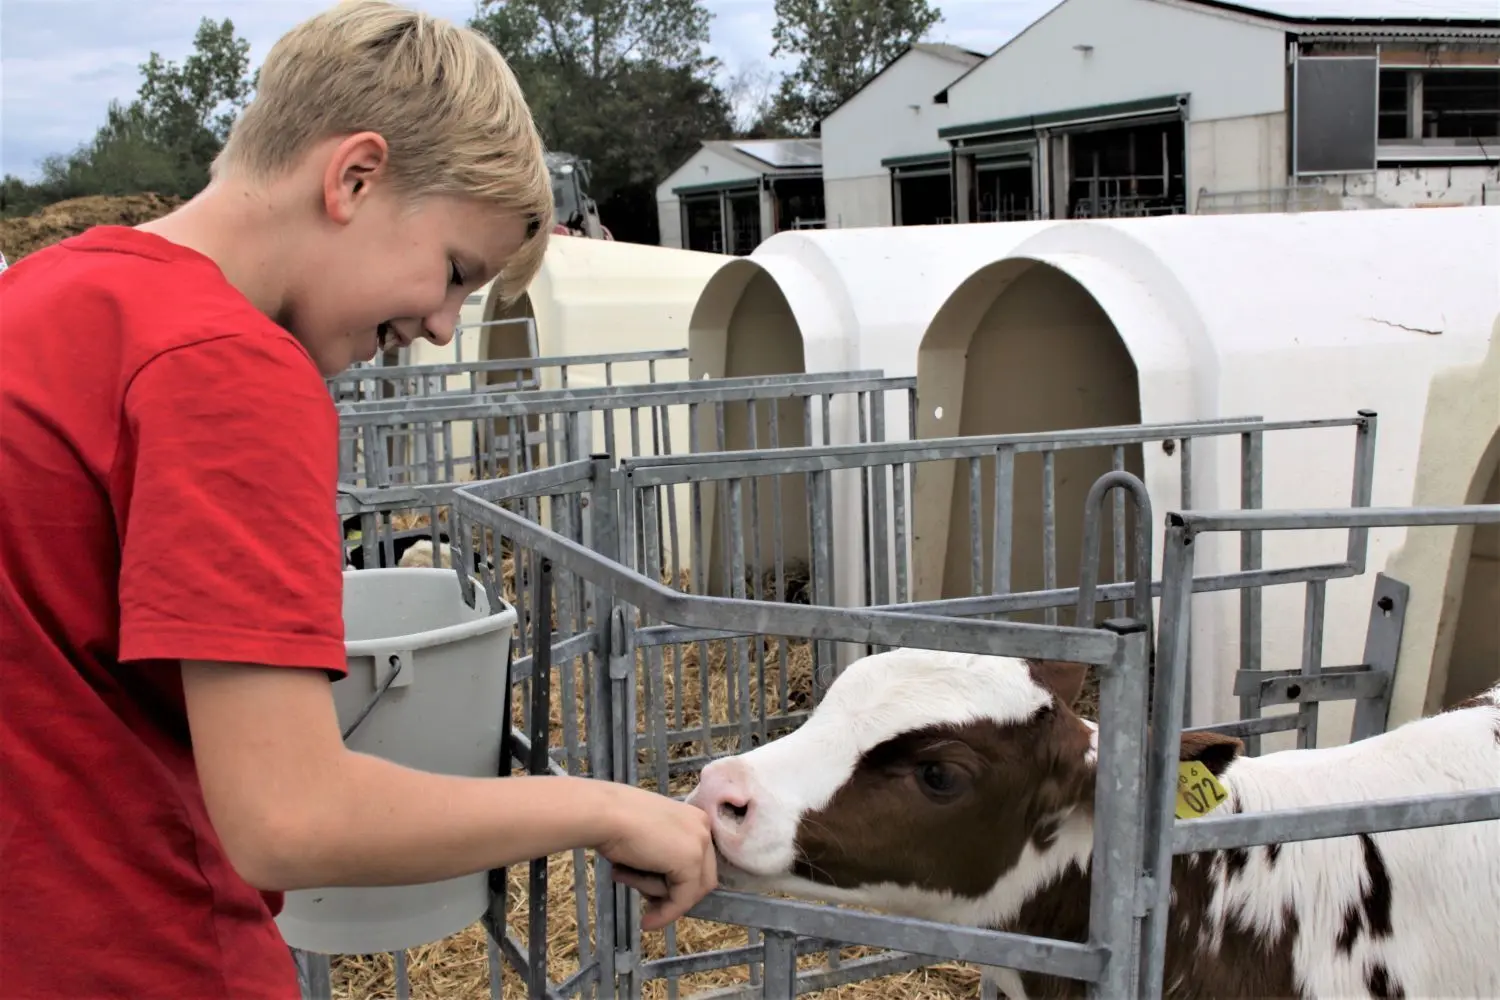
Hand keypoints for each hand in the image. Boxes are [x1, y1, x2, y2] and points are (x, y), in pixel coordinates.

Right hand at [595, 785, 717, 931]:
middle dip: (675, 896)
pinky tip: (646, 923)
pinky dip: (665, 915)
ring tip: (623, 876)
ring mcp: (700, 844)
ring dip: (657, 895)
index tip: (658, 899)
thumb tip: (666, 886)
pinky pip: (682, 900)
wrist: (604, 814)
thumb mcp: (648, 838)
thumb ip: (663, 854)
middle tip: (650, 909)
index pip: (698, 862)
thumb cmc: (615, 821)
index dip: (679, 884)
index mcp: (695, 818)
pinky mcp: (691, 863)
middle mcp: (703, 828)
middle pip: (700, 878)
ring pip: (689, 890)